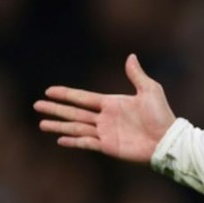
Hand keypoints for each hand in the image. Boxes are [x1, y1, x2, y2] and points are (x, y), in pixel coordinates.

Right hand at [34, 54, 175, 163]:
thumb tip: (131, 56)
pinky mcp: (108, 146)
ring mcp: (105, 133)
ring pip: (76, 127)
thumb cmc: (162, 115)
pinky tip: (60, 139)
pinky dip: (73, 141)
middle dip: (55, 108)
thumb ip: (136, 75)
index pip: (83, 97)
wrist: (167, 139)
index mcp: (112, 103)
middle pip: (74, 112)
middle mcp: (105, 118)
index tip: (49, 90)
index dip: (66, 94)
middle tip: (36, 105)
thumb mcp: (150, 91)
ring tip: (41, 123)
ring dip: (59, 125)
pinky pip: (86, 143)